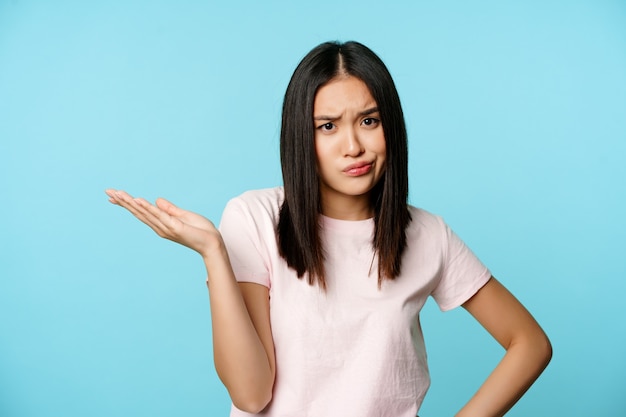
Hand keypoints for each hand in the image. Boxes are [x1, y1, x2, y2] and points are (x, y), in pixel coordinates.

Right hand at [105, 189, 223, 257]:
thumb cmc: (200, 231)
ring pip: (144, 212)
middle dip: (123, 202)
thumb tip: (156, 200)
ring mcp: (166, 227)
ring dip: (130, 203)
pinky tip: (137, 200)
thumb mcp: (183, 216)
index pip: (141, 212)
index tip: (113, 196)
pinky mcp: (174, 226)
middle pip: (138, 212)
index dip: (127, 203)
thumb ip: (169, 209)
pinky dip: (147, 208)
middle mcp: (160, 227)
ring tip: (118, 193)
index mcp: (161, 223)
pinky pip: (159, 215)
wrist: (213, 243)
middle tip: (108, 191)